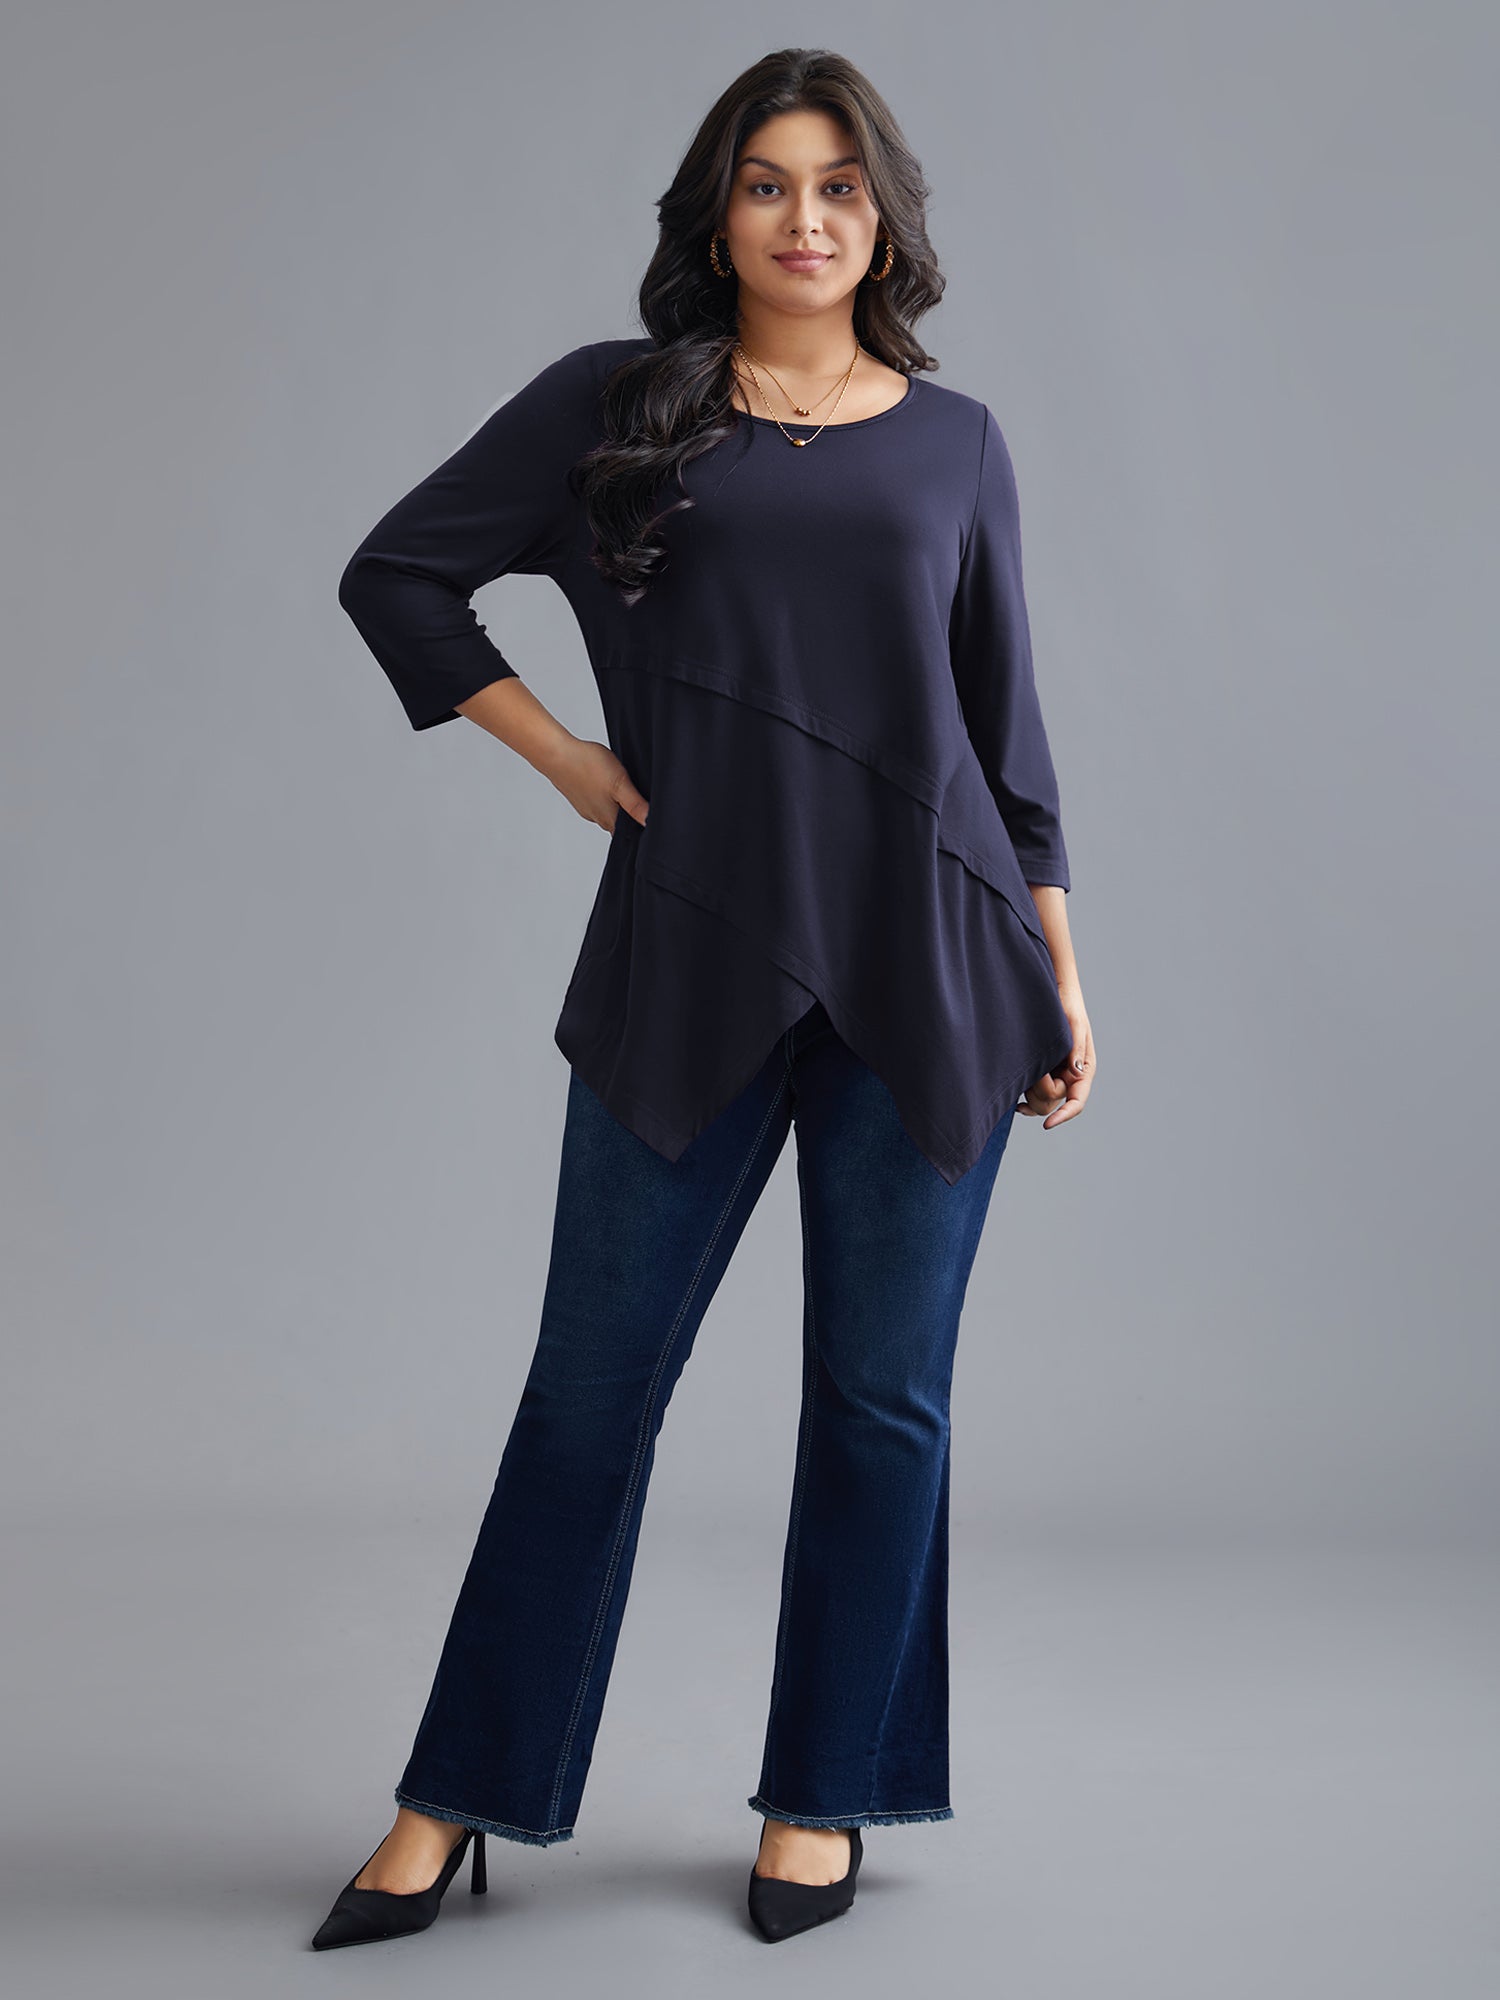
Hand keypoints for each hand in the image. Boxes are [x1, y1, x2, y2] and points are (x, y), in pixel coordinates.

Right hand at [545, 736, 649, 833]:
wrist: (556, 754)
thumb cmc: (587, 766)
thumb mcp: (620, 782)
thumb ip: (635, 804)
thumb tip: (649, 823)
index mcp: (610, 819)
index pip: (631, 835)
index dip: (642, 830)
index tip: (653, 821)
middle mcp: (598, 818)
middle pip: (620, 825)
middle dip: (632, 818)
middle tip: (643, 804)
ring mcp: (587, 809)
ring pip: (608, 813)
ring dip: (618, 807)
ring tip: (627, 793)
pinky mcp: (580, 798)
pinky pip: (597, 803)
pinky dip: (605, 798)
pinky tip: (607, 786)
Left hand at [1017, 991, 1092, 1127]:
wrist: (1049, 993)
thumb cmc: (1066, 1005)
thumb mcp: (1073, 1024)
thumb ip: (1075, 1049)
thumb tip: (1075, 1073)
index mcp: (1083, 1070)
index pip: (1076, 1102)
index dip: (1064, 1115)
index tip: (1047, 1125)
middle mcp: (1070, 1077)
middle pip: (1055, 1103)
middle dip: (1041, 1091)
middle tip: (1031, 1070)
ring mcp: (1055, 1077)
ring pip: (1043, 1103)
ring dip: (1031, 1093)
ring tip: (1024, 1072)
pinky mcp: (1041, 1075)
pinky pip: (1034, 1099)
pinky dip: (1026, 1102)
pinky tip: (1016, 1102)